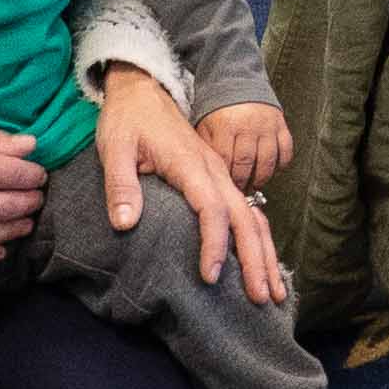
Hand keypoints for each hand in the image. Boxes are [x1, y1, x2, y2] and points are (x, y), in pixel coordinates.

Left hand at [97, 65, 287, 305]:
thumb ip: (121, 185)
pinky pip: (245, 211)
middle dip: (255, 258)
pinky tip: (262, 262)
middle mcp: (214, 170)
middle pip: (244, 217)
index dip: (213, 243)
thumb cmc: (126, 121)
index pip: (212, 208)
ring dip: (264, 253)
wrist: (142, 91)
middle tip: (262, 297)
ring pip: (252, 216)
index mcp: (191, 164)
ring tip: (273, 291)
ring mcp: (220, 174)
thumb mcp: (114, 148)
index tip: (209, 276)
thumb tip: (125, 225)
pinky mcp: (218, 178)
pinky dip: (258, 239)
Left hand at [197, 100, 294, 192]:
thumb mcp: (205, 126)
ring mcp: (267, 125)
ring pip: (268, 161)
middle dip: (242, 182)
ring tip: (254, 184)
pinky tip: (271, 170)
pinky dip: (280, 165)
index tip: (224, 188)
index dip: (225, 178)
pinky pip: (286, 151)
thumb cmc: (218, 110)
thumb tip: (211, 175)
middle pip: (246, 163)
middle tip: (240, 191)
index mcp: (226, 126)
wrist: (238, 83)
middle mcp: (248, 126)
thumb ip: (208, 149)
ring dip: (261, 178)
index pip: (226, 160)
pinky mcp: (281, 125)